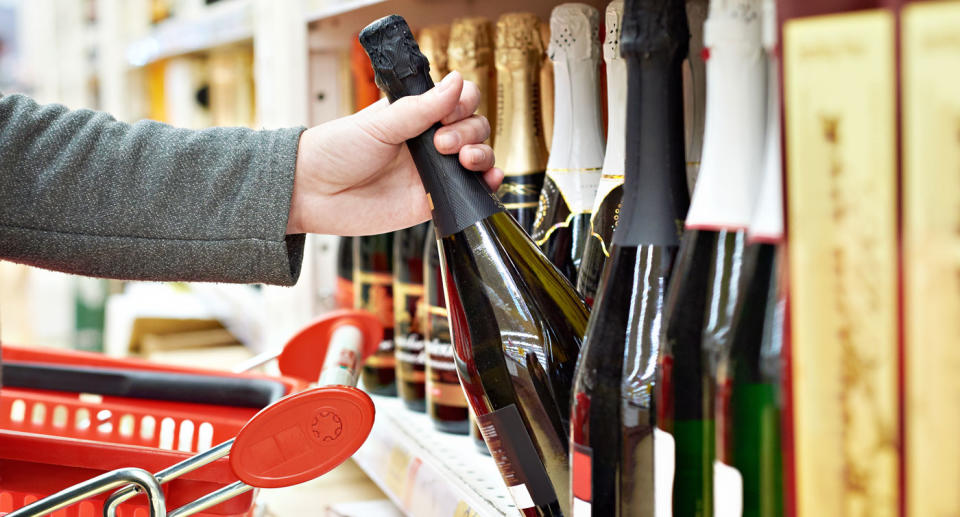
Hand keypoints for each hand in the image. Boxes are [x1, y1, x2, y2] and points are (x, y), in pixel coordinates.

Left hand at [287, 71, 502, 234]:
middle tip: (440, 142)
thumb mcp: (379, 123)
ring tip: (463, 160)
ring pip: (479, 156)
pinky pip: (470, 192)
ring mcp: (433, 171)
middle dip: (468, 131)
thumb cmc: (336, 151)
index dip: (462, 103)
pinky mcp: (433, 201)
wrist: (314, 193)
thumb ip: (421, 107)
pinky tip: (488, 178)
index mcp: (416, 115)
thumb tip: (456, 80)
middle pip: (474, 127)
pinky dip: (488, 184)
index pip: (458, 100)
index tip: (447, 113)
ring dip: (483, 153)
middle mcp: (429, 141)